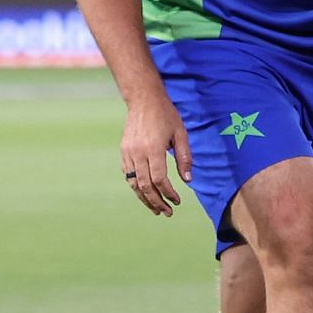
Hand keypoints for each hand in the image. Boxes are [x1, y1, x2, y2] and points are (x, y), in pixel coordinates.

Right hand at [120, 95, 192, 216]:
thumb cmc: (165, 115)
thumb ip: (185, 158)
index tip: (177, 201)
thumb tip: (188, 180)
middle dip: (156, 202)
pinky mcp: (123, 152)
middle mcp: (138, 153)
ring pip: (134, 183)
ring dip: (145, 199)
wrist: (143, 99)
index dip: (169, 193)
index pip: (159, 179)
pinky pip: (128, 175)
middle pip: (145, 186)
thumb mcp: (181, 134)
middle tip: (167, 212)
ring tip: (156, 209)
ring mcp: (128, 153)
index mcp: (153, 149)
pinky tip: (145, 193)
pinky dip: (136, 187)